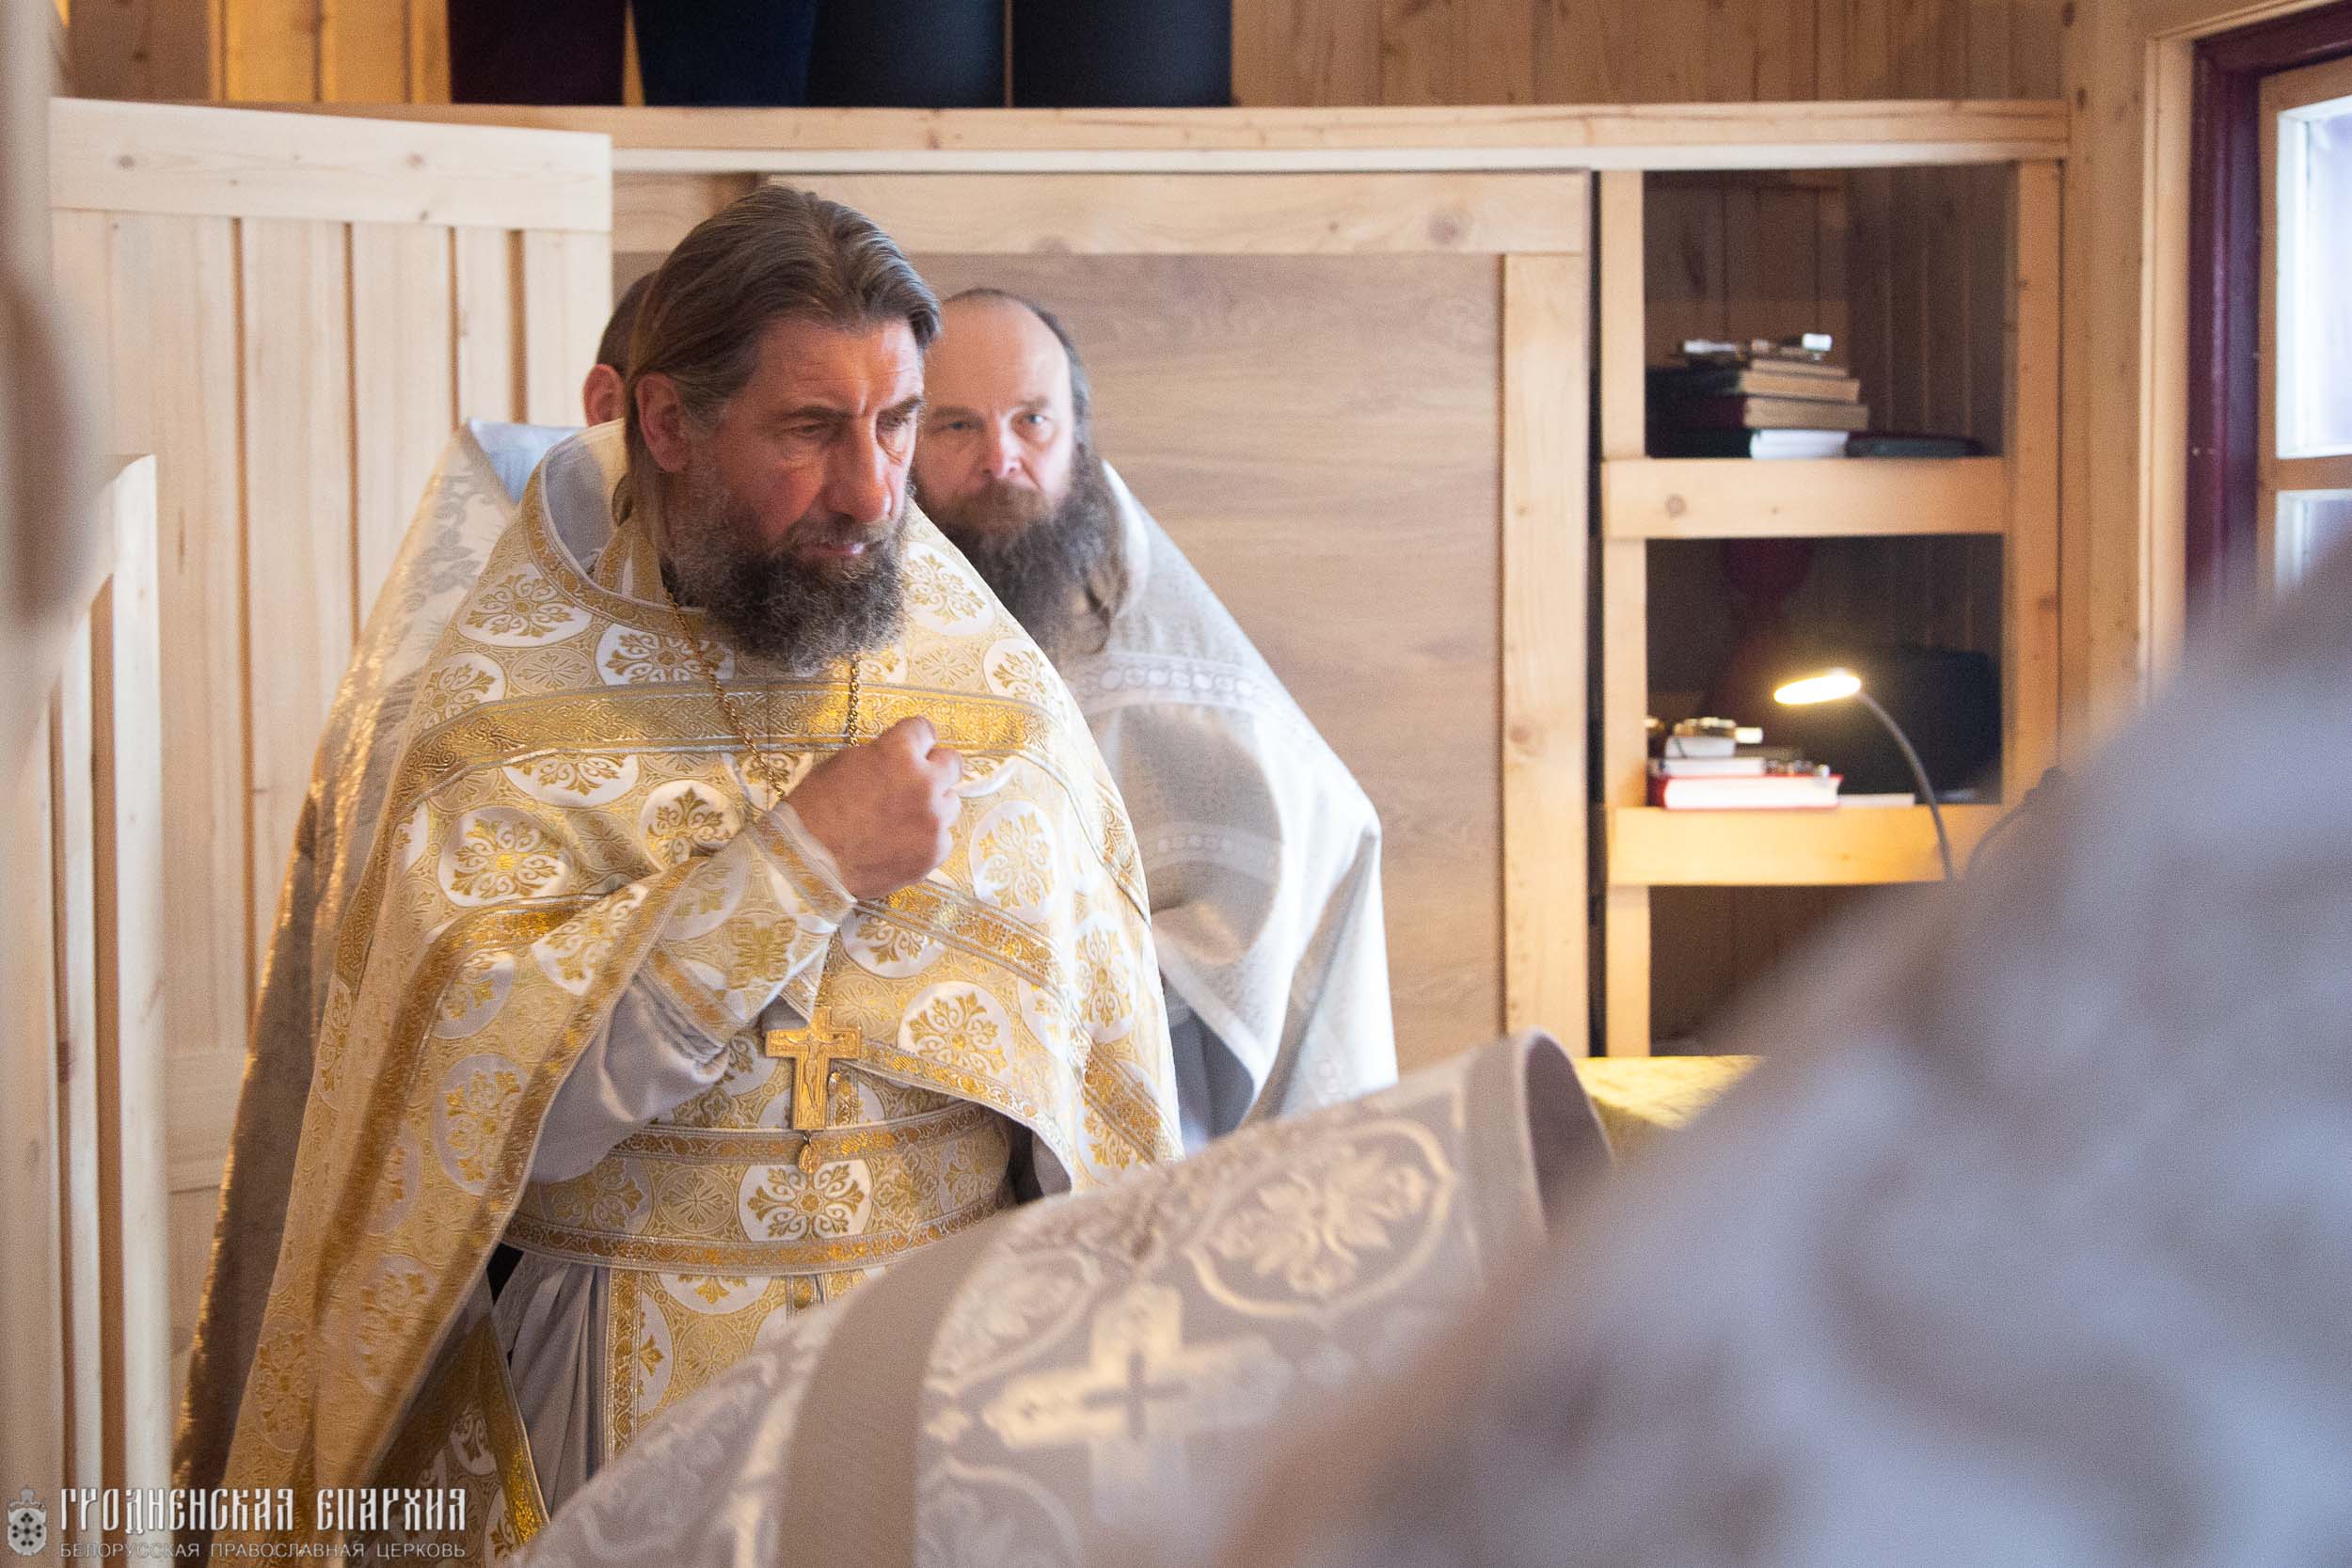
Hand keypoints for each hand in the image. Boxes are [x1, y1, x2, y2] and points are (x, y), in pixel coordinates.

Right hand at [785, 716, 962, 900]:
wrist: (809, 864)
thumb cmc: (815, 811)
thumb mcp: (843, 765)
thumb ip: (880, 756)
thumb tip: (899, 757)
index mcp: (898, 753)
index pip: (924, 730)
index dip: (914, 740)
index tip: (912, 748)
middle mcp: (924, 783)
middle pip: (952, 763)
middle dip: (934, 769)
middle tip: (914, 782)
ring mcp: (933, 820)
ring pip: (950, 803)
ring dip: (932, 806)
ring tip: (902, 820)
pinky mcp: (935, 852)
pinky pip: (942, 837)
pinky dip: (926, 839)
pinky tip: (900, 845)